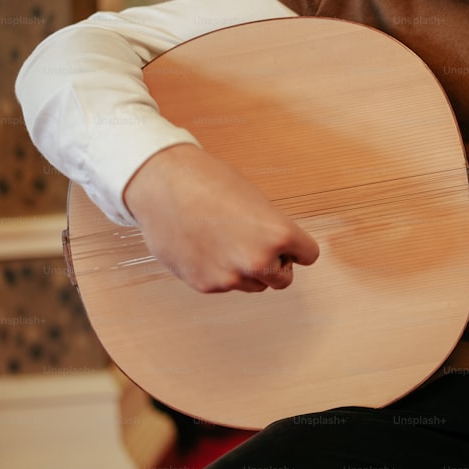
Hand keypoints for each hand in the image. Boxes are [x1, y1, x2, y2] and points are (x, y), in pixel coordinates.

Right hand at [123, 144, 319, 292]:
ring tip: (225, 241)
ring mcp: (230, 277)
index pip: (308, 256)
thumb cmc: (208, 182)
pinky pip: (226, 286)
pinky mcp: (206, 285)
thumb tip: (280, 254)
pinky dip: (220, 271)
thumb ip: (272, 231)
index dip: (296, 247)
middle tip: (253, 242)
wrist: (161, 184)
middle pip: (283, 279)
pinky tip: (205, 246)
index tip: (285, 241)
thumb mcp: (256, 201)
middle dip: (274, 264)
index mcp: (278, 234)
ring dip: (247, 271)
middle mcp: (258, 260)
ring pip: (254, 285)